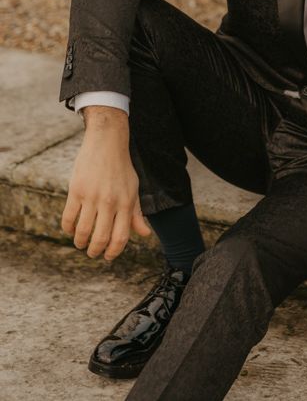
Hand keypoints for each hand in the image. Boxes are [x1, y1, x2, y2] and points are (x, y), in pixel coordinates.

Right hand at [61, 108, 151, 260]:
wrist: (107, 144)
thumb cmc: (122, 169)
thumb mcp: (134, 190)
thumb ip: (136, 214)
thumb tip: (145, 234)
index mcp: (126, 203)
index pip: (121, 236)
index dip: (114, 251)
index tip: (109, 256)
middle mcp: (110, 202)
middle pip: (101, 238)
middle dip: (96, 251)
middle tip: (93, 253)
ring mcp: (92, 197)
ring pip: (83, 231)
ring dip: (80, 242)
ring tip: (81, 244)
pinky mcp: (76, 191)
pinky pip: (68, 217)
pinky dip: (67, 229)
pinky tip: (70, 230)